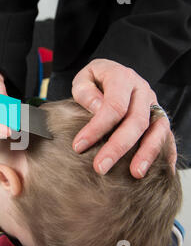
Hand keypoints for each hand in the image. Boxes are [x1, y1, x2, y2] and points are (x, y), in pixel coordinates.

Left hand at [71, 59, 176, 178]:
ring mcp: (153, 104)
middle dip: (117, 147)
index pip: (113, 106)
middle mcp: (142, 90)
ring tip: (136, 174)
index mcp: (122, 78)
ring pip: (156, 130)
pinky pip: (167, 134)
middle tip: (100, 167)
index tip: (78, 146)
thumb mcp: (83, 78)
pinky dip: (166, 152)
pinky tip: (163, 169)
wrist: (111, 72)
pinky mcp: (159, 116)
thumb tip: (97, 109)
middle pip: (135, 121)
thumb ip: (85, 92)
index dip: (96, 128)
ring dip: (147, 153)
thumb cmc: (95, 79)